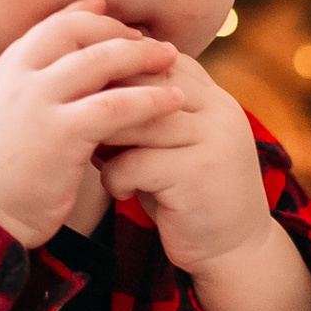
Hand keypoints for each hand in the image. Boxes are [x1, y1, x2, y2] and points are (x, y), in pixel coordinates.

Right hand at [0, 3, 180, 250]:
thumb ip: (12, 95)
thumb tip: (35, 78)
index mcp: (1, 75)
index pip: (47, 27)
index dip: (81, 16)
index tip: (106, 10)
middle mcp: (17, 79)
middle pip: (76, 31)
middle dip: (116, 30)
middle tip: (147, 40)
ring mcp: (38, 103)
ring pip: (100, 60)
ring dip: (142, 56)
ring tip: (173, 59)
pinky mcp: (62, 134)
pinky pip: (115, 106)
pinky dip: (148, 99)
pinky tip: (172, 102)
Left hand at [92, 51, 278, 281]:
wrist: (236, 252)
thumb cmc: (188, 195)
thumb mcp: (171, 147)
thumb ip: (146, 116)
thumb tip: (87, 87)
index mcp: (214, 97)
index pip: (159, 59)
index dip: (118, 69)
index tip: (84, 88)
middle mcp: (220, 109)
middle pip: (147, 81)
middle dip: (105, 98)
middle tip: (74, 119)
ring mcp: (214, 139)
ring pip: (139, 119)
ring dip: (106, 138)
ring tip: (93, 156)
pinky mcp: (199, 174)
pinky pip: (136, 162)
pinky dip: (115, 176)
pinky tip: (120, 191)